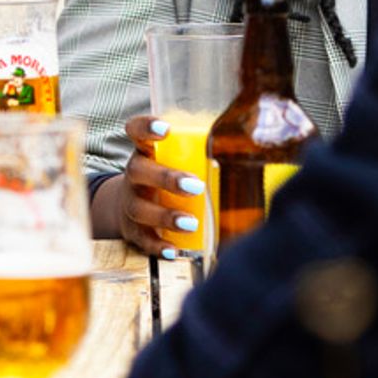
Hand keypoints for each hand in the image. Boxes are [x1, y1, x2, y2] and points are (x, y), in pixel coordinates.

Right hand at [106, 113, 203, 257]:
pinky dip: (157, 245)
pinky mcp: (132, 230)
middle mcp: (134, 175)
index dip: (146, 127)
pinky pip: (142, 239)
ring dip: (165, 216)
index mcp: (145, 151)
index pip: (136, 131)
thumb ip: (201, 152)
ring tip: (191, 224)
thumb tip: (250, 143)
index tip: (165, 129)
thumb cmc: (163, 179)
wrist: (127, 207)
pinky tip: (174, 250)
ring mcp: (131, 202)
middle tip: (195, 186)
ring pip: (140, 208)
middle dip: (167, 178)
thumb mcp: (174, 160)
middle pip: (140, 171)